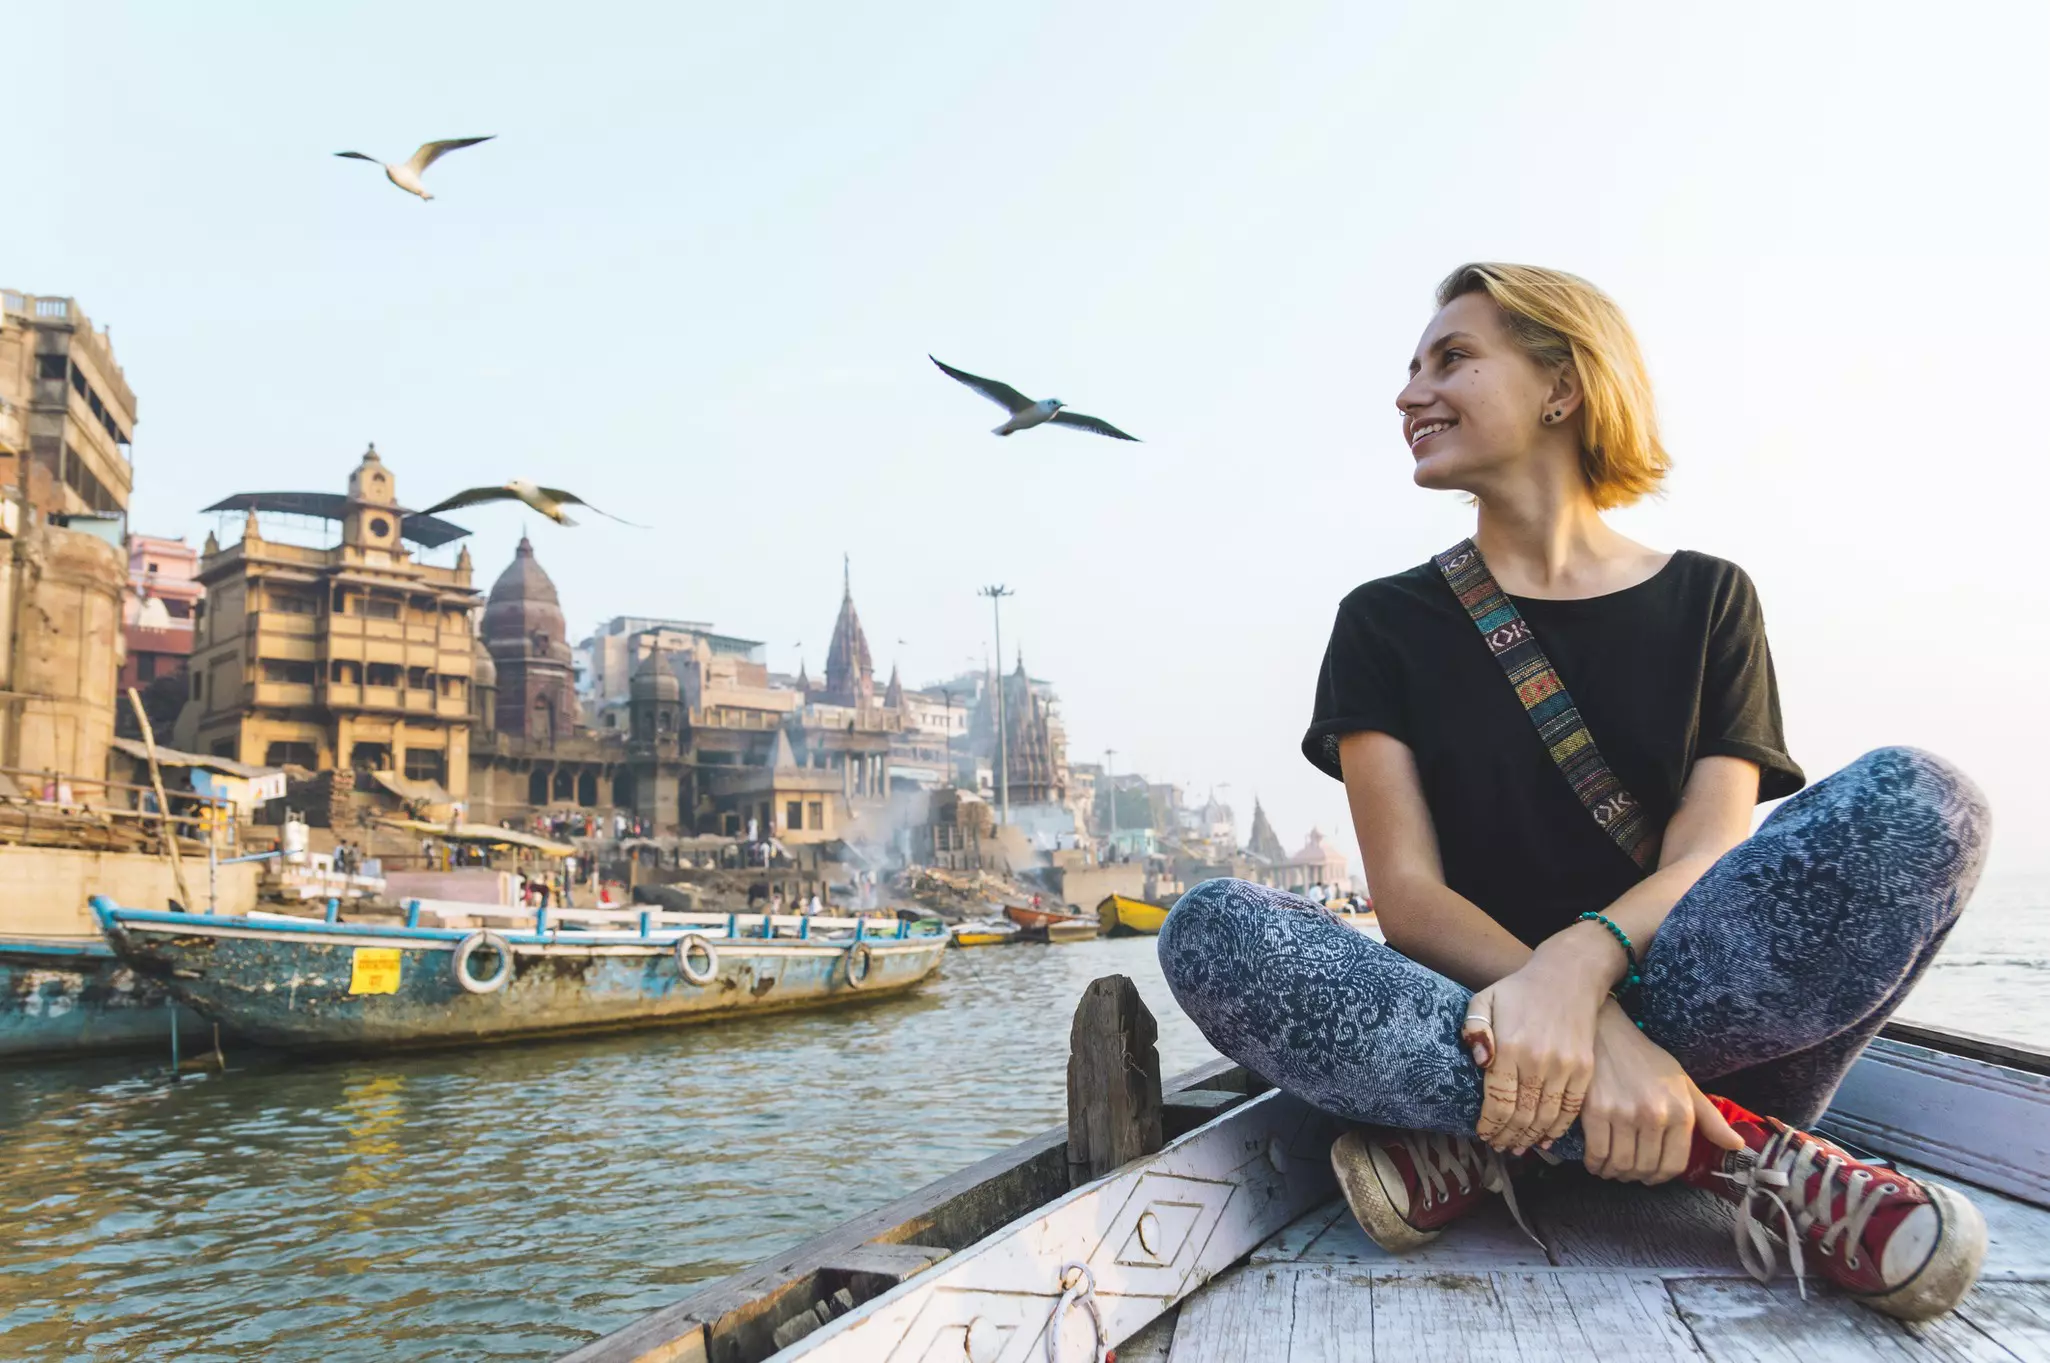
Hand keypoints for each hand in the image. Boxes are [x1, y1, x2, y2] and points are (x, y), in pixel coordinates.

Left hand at [1460, 948, 1609, 1154]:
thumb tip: (1480, 1062)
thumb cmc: (1519, 991)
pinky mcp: (1584, 1070)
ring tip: (1517, 1147)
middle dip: (1507, 1136)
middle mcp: (1538, 1061)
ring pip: (1546, 1118)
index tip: (1482, 1134)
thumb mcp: (1485, 999)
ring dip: (1530, 1138)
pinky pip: (1570, 1110)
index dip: (1489, 1125)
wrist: (1568, 977)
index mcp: (1510, 1047)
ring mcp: (1565, 1067)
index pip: (1498, 1101)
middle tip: (1498, 1146)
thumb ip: (1474, 1029)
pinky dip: (1557, 1130)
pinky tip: (1545, 1139)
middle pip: (1521, 1115)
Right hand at [1582, 1004, 1741, 1182]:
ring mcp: (1625, 1114)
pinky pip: (1597, 1153)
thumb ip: (1711, 1119)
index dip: (1661, 1177)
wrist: (1608, 1034)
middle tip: (1630, 1172)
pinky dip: (1596, 1165)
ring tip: (1612, 1169)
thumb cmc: (1647, 1061)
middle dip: (1637, 1177)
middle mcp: (1655, 1115)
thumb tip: (1736, 1145)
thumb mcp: (1684, 1084)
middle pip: (1646, 1168)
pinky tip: (1596, 1162)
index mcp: (1681, 1112)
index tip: (1651, 1175)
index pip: (1674, 1165)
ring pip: (1621, 1165)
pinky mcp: (1596, 1112)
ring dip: (1615, 1174)